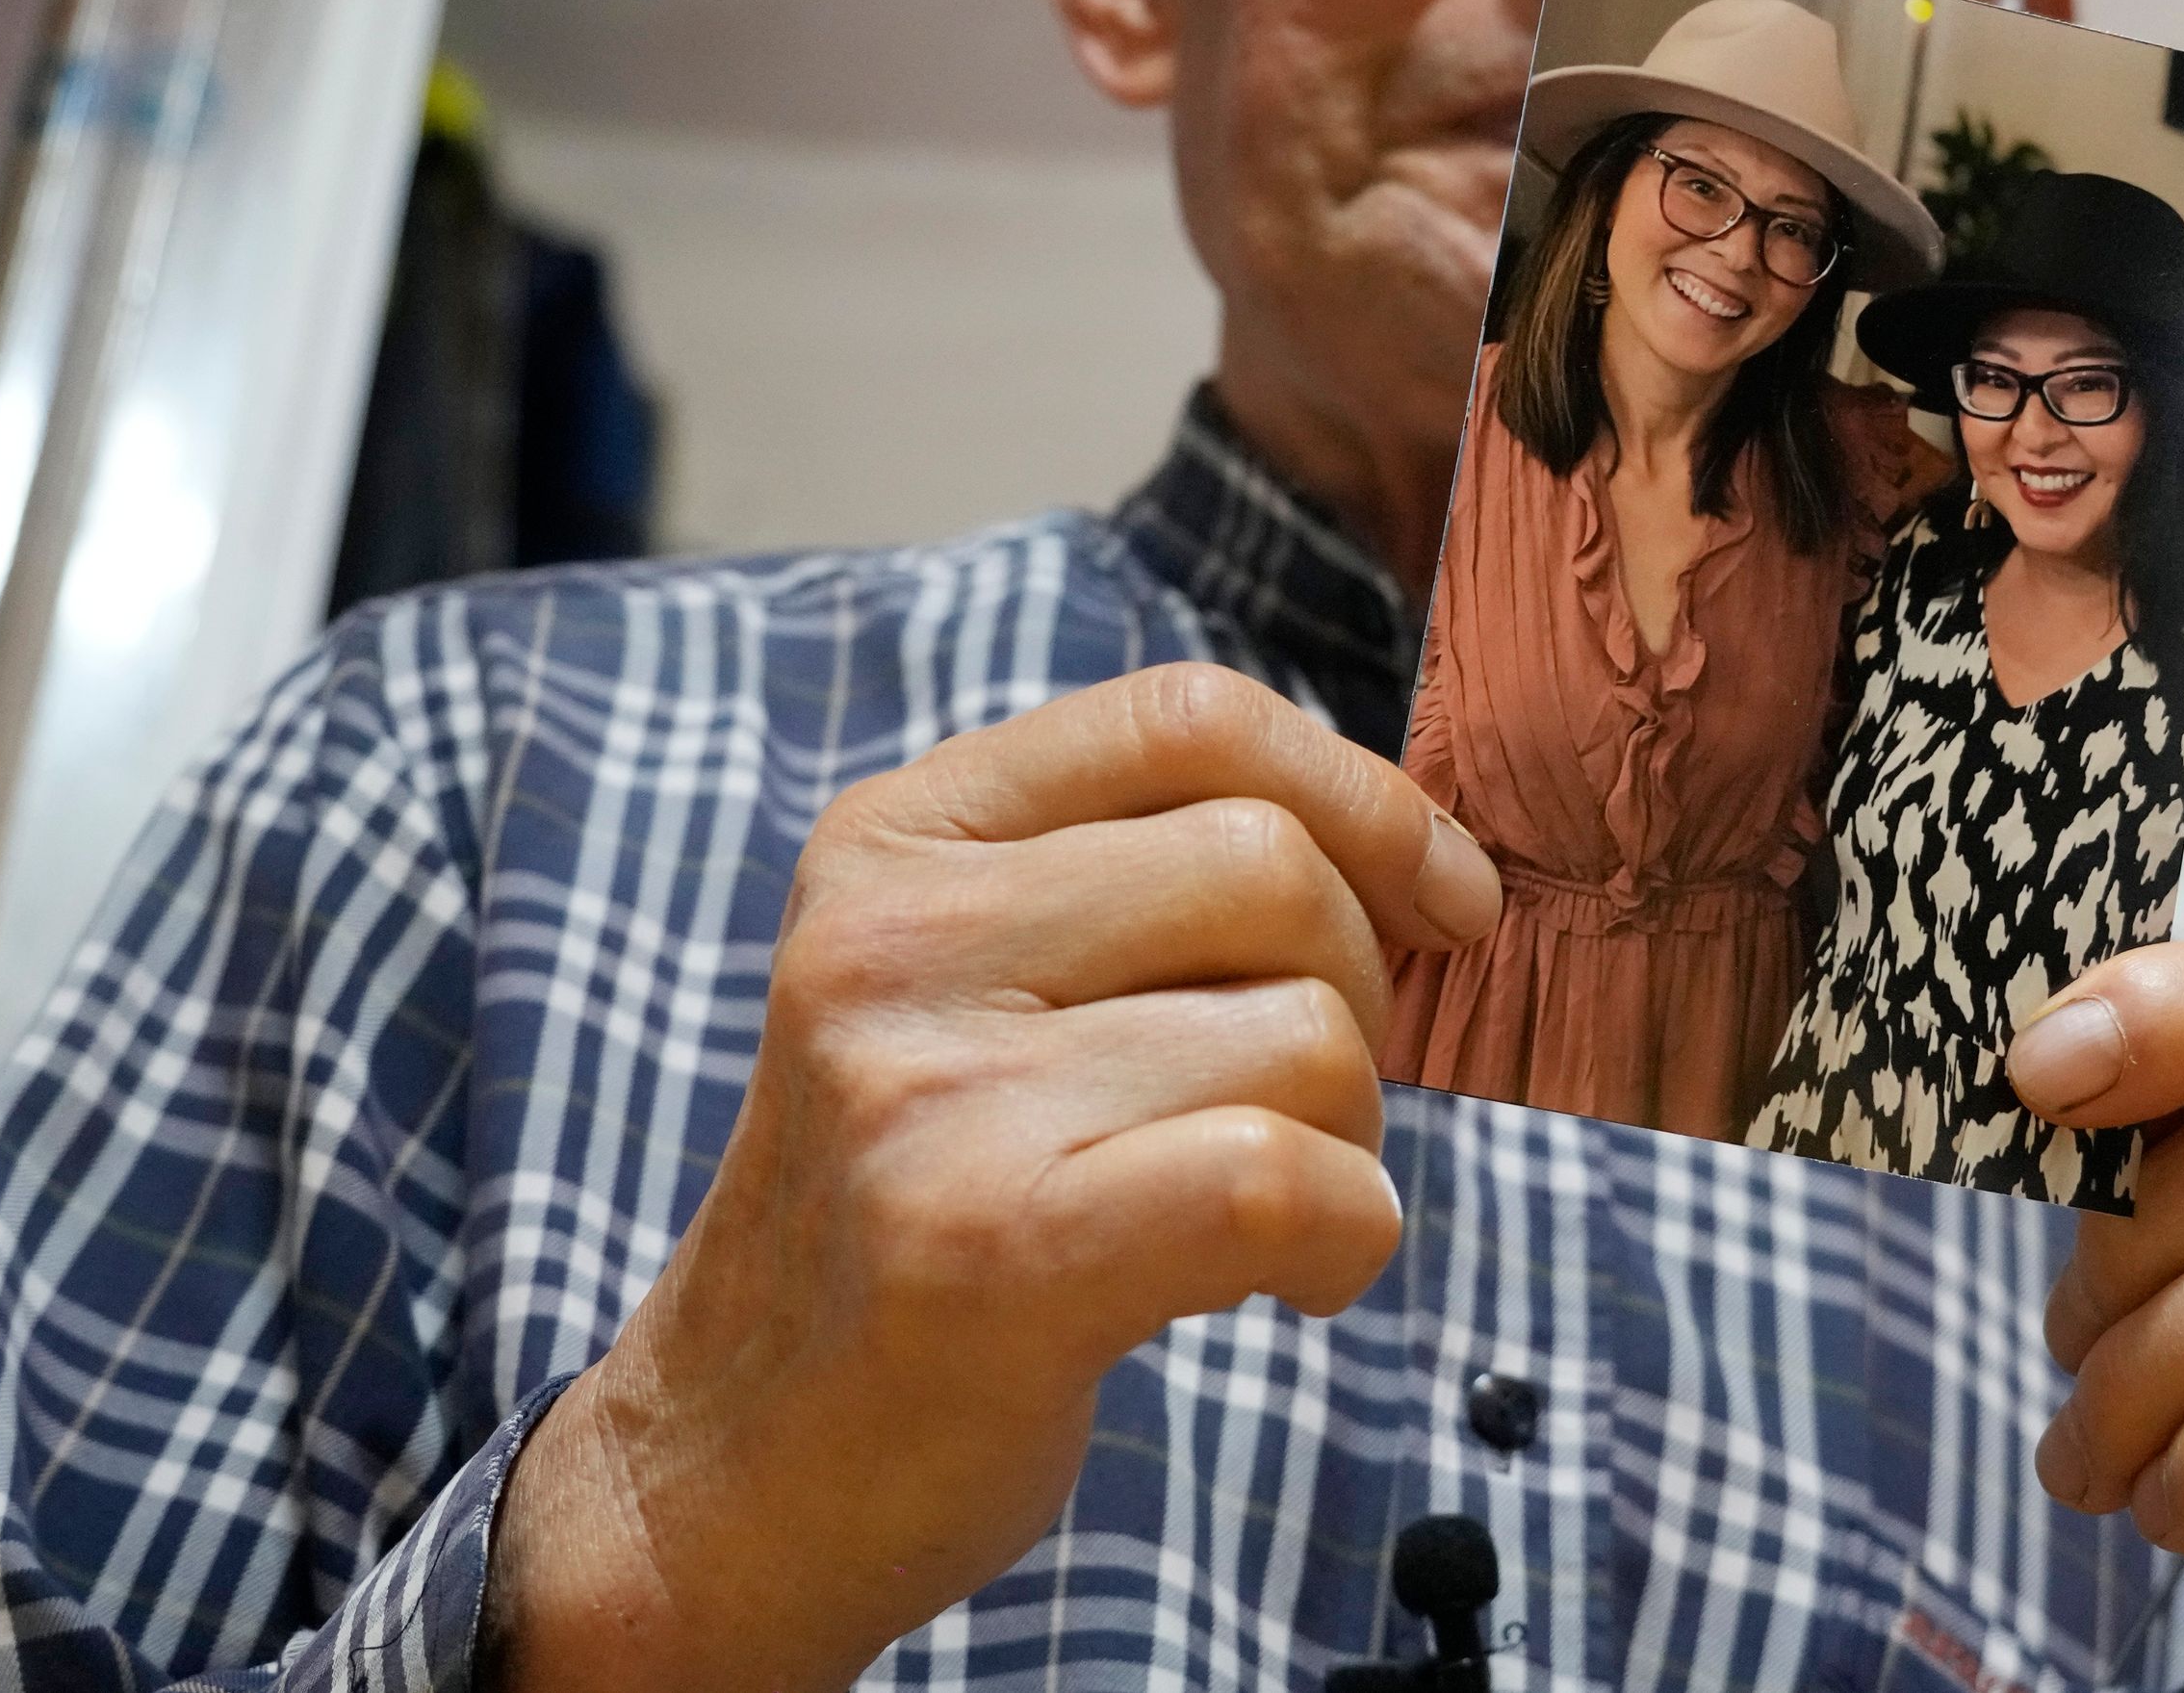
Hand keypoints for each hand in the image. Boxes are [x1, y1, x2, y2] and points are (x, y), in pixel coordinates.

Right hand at [485, 663, 1502, 1691]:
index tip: (1447, 901)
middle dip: (1358, 990)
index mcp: (897, 839)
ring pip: (1305, 1030)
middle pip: (1271, 865)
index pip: (1188, 716)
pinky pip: (1282, 1176)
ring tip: (1256, 1210)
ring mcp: (929, 1091)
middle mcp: (892, 939)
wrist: (737, 1467)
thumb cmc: (925, 1211)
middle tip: (1302, 1102)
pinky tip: (1292, 1280)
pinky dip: (1348, 1234)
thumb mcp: (974, 984)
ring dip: (1349, 1137)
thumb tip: (1430, 858)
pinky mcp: (990, 1250)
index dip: (1365, 796)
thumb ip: (1143, 883)